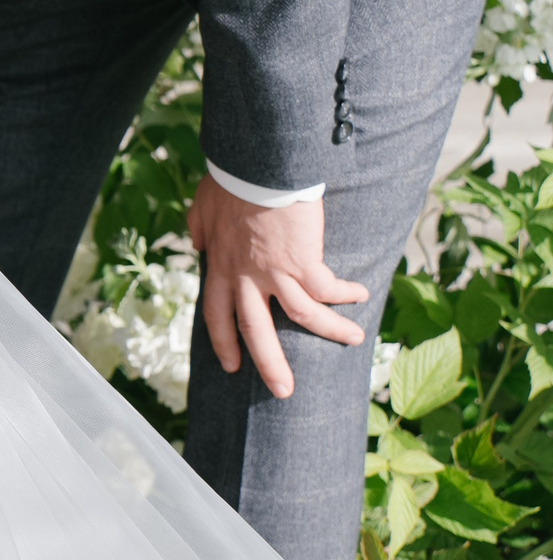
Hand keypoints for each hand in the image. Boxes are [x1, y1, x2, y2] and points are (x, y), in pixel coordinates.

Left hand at [187, 175, 366, 398]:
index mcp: (221, 268)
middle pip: (255, 331)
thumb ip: (200, 229)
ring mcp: (275, 273)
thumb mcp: (202, 207)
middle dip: (269, 364)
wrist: (256, 168)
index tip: (229, 365)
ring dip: (330, 332)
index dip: (223, 342)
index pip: (216, 315)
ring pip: (303, 316)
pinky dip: (346, 295)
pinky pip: (328, 288)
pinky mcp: (303, 262)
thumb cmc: (230, 182)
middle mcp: (245, 278)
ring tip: (353, 342)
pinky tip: (361, 295)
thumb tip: (198, 241)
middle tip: (283, 391)